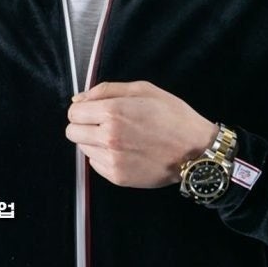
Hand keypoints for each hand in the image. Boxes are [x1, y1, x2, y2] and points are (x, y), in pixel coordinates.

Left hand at [65, 80, 218, 188]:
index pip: (73, 113)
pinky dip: (104, 158)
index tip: (93, 111)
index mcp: (113, 112)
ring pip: (83, 149)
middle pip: (72, 132)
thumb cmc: (174, 117)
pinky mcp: (117, 176)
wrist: (195, 150)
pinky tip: (124, 151)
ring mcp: (112, 159)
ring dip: (94, 142)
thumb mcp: (143, 90)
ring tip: (120, 138)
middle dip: (84, 126)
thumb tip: (79, 99)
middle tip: (104, 125)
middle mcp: (108, 136)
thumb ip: (106, 90)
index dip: (82, 110)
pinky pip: (95, 165)